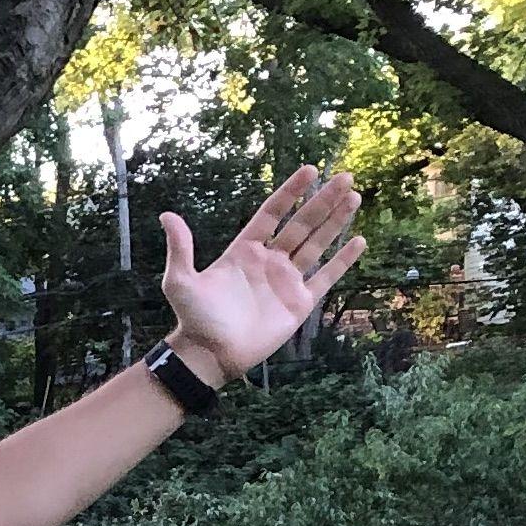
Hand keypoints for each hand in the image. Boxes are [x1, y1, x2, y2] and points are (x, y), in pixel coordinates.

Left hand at [159, 166, 366, 383]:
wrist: (209, 355)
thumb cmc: (194, 319)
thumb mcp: (180, 281)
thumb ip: (180, 248)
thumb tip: (166, 214)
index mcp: (244, 250)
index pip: (273, 213)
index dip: (291, 192)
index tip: (310, 170)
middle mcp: (268, 261)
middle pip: (301, 223)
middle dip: (323, 200)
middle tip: (345, 177)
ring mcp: (286, 281)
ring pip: (317, 244)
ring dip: (336, 221)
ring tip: (354, 197)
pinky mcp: (299, 303)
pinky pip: (325, 277)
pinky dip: (342, 260)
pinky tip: (358, 239)